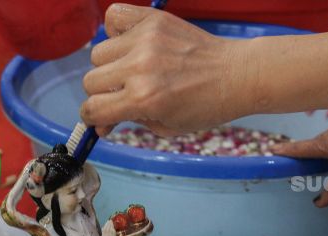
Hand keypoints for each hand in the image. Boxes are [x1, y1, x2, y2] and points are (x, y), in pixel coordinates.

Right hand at [81, 3, 254, 136]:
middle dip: (102, 93)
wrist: (237, 75)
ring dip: (109, 65)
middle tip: (122, 94)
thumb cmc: (205, 106)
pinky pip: (114, 16)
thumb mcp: (165, 126)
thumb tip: (100, 122)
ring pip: (98, 53)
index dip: (92, 117)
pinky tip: (131, 43)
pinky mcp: (153, 20)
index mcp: (143, 100)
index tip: (100, 116)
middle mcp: (140, 68)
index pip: (92, 108)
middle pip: (90, 80)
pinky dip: (116, 30)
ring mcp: (146, 40)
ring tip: (132, 68)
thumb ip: (129, 121)